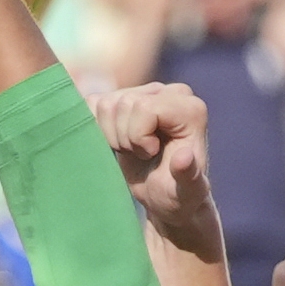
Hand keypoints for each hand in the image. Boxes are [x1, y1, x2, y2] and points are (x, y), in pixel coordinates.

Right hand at [92, 81, 224, 266]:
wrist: (165, 194)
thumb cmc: (177, 194)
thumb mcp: (186, 192)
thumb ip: (188, 176)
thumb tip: (184, 158)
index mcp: (190, 109)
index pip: (145, 108)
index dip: (139, 137)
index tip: (152, 154)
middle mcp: (171, 92)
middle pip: (124, 103)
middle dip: (126, 137)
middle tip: (141, 155)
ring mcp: (147, 91)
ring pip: (106, 103)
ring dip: (111, 134)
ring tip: (131, 149)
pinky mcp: (126, 96)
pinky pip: (94, 102)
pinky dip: (96, 126)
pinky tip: (116, 141)